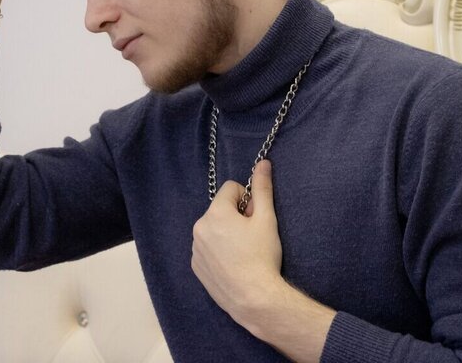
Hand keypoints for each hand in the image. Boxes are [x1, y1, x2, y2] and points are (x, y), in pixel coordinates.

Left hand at [191, 160, 283, 325]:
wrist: (254, 299)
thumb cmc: (262, 257)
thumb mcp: (266, 219)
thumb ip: (262, 189)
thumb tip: (262, 163)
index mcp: (215, 213)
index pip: (230, 189)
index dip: (247, 200)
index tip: (255, 217)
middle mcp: (199, 228)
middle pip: (220, 209)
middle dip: (236, 216)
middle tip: (252, 237)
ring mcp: (195, 249)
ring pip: (213, 229)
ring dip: (226, 233)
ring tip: (243, 253)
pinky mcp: (196, 267)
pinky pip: (207, 248)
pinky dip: (218, 251)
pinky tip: (234, 265)